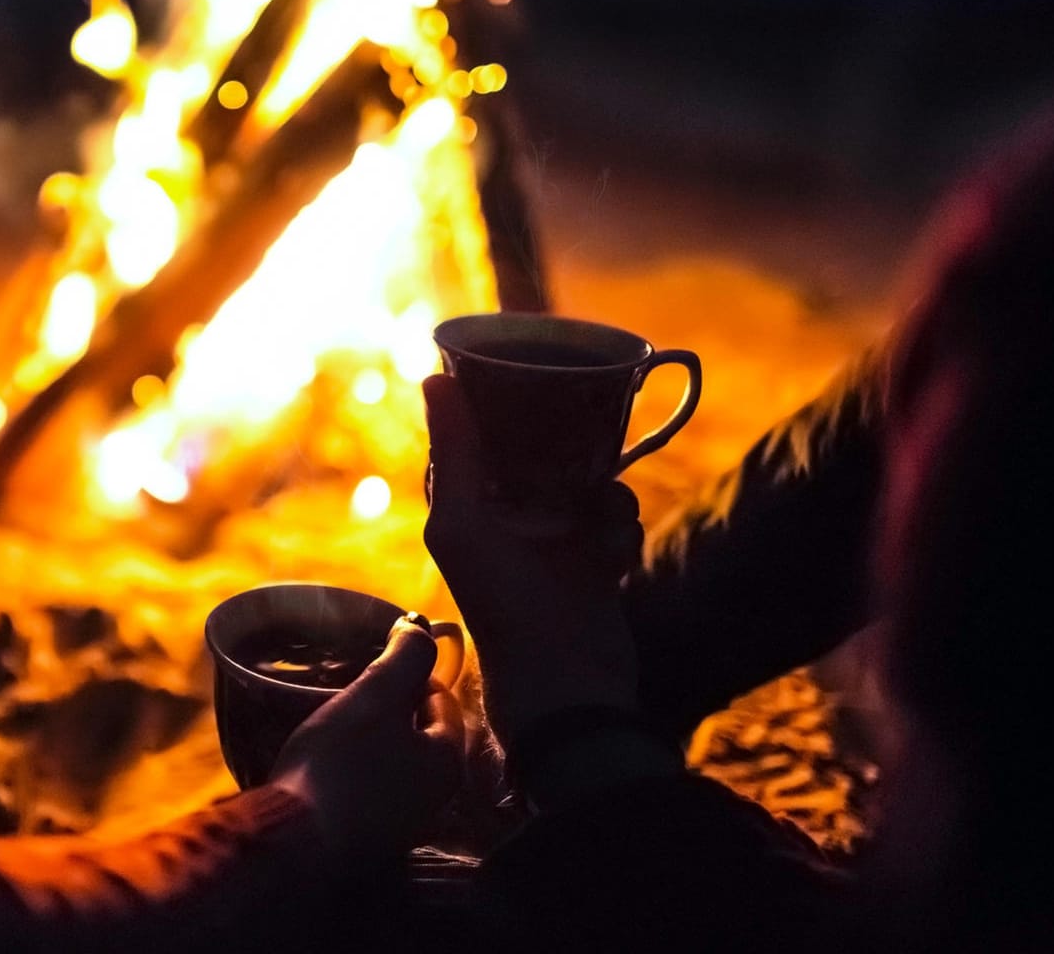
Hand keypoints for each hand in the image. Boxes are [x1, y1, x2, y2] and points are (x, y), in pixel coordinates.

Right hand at [269, 619, 464, 860]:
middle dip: (389, 706)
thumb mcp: (373, 698)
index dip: (410, 672)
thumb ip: (404, 659)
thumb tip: (422, 626)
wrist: (292, 844)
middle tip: (353, 688)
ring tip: (334, 718)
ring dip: (369, 738)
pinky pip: (367, 788)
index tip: (374, 661)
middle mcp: (434, 798)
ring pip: (391, 762)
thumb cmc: (339, 764)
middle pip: (417, 733)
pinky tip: (324, 760)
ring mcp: (400, 824)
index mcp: (447, 762)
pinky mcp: (365, 838)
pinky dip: (352, 768)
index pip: (441, 701)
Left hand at [421, 375, 643, 750]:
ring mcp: (552, 536)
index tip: (531, 372)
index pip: (479, 433)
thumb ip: (453, 453)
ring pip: (587, 477)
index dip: (500, 403)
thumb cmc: (502, 606)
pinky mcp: (595, 556)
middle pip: (540, 448)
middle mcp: (505, 514)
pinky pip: (617, 513)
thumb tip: (432, 377)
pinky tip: (614, 560)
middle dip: (568, 448)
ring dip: (603, 495)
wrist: (567, 682)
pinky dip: (621, 529)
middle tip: (584, 452)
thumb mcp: (463, 524)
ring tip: (599, 529)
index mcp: (465, 503)